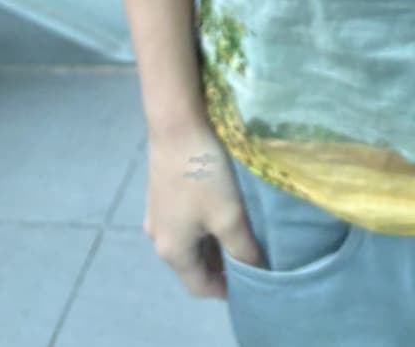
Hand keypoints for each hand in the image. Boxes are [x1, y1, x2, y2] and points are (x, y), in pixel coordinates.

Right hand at [144, 117, 264, 298]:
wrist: (177, 124)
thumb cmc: (204, 174)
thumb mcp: (229, 215)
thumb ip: (244, 248)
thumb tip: (258, 271)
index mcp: (172, 251)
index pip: (200, 286)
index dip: (226, 290)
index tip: (253, 284)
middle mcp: (159, 238)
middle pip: (193, 264)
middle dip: (222, 265)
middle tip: (253, 257)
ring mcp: (157, 214)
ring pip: (190, 241)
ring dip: (214, 243)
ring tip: (243, 234)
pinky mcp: (161, 193)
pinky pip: (185, 221)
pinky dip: (205, 225)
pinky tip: (224, 209)